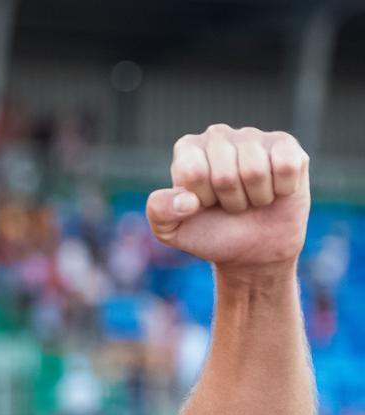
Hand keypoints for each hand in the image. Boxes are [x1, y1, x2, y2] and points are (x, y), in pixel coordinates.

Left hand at [146, 126, 308, 277]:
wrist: (251, 248)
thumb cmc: (209, 232)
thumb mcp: (171, 230)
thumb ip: (160, 211)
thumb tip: (187, 200)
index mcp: (188, 149)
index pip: (193, 171)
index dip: (201, 199)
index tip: (203, 205)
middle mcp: (219, 135)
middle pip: (225, 174)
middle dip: (229, 200)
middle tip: (231, 204)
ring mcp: (253, 136)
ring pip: (256, 171)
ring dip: (255, 197)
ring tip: (250, 197)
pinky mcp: (286, 145)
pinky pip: (286, 166)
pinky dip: (281, 189)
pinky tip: (274, 189)